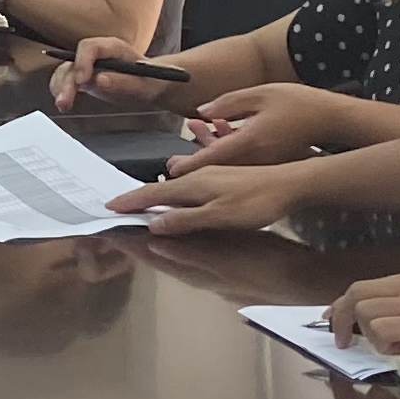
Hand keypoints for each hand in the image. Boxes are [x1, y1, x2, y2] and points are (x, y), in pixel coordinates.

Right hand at [55, 34, 186, 114]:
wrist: (152, 85)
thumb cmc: (152, 80)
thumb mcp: (144, 83)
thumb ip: (123, 81)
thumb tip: (99, 80)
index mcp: (113, 48)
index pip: (89, 47)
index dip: (82, 62)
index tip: (82, 81)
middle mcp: (97, 54)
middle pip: (73, 61)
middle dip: (67, 81)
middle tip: (66, 100)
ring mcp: (88, 65)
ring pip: (65, 71)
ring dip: (60, 88)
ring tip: (63, 106)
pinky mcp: (84, 78)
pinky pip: (66, 81)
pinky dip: (61, 91)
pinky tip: (63, 104)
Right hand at [110, 158, 309, 233]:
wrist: (290, 183)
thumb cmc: (255, 202)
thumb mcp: (219, 216)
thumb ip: (185, 220)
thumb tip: (152, 224)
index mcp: (193, 185)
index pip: (153, 194)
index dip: (131, 201)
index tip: (109, 207)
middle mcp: (198, 176)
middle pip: (161, 188)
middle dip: (139, 196)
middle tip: (120, 204)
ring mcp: (212, 175)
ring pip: (176, 184)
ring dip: (157, 192)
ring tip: (143, 198)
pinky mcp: (224, 176)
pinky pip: (190, 183)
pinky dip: (176, 188)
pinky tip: (181, 186)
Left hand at [177, 82, 342, 168]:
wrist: (331, 118)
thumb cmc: (298, 102)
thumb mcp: (261, 93)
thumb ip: (229, 103)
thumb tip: (202, 113)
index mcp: (250, 141)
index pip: (212, 158)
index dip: (189, 164)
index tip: (170, 168)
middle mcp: (254, 157)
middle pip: (216, 165)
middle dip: (193, 161)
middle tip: (172, 162)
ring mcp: (262, 162)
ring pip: (227, 162)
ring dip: (209, 148)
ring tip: (194, 126)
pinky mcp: (269, 162)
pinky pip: (241, 159)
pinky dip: (226, 147)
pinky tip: (218, 127)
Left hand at [328, 268, 399, 362]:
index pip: (373, 285)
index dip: (349, 303)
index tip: (338, 319)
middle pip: (358, 292)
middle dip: (342, 316)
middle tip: (341, 339)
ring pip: (365, 309)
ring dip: (367, 332)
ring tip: (390, 349)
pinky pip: (381, 329)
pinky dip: (382, 343)